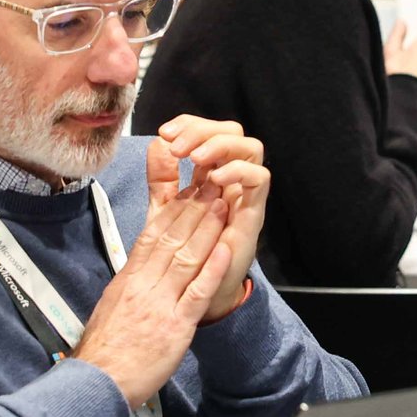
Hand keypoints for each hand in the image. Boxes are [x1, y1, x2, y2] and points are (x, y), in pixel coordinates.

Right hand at [75, 152, 234, 406]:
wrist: (97, 382)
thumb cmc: (103, 350)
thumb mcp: (111, 305)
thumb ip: (129, 283)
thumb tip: (140, 266)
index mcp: (129, 279)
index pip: (152, 235)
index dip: (173, 210)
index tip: (187, 191)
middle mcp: (144, 285)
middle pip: (172, 238)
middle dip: (194, 209)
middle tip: (211, 184)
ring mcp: (161, 304)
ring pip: (186, 257)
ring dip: (207, 229)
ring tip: (223, 205)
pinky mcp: (176, 326)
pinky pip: (197, 293)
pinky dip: (213, 269)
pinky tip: (226, 250)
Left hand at [148, 116, 267, 322]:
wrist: (191, 292)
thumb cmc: (183, 250)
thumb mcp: (165, 208)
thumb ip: (162, 177)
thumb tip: (157, 141)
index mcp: (209, 172)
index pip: (208, 130)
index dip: (189, 124)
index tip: (165, 134)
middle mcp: (231, 178)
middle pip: (233, 132)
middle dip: (204, 131)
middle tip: (178, 145)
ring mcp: (244, 193)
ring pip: (251, 148)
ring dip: (222, 146)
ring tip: (196, 159)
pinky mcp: (253, 213)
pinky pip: (259, 179)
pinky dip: (239, 170)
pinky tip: (215, 177)